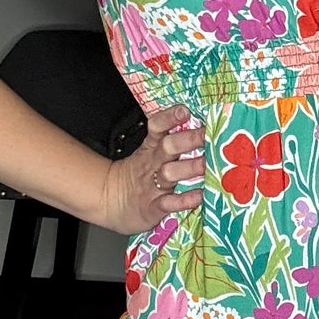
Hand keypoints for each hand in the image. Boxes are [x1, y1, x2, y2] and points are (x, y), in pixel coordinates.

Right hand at [92, 104, 204, 235]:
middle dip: (188, 139)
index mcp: (150, 148)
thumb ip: (171, 140)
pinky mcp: (153, 207)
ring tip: (207, 165)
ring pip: (170, 173)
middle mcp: (153, 164)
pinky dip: (183, 200)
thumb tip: (200, 126)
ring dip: (189, 168)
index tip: (184, 111)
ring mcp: (153, 186)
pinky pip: (168, 203)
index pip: (157, 127)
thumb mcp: (147, 153)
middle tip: (207, 135)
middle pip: (168, 146)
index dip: (169, 118)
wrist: (110, 201)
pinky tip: (198, 196)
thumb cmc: (139, 175)